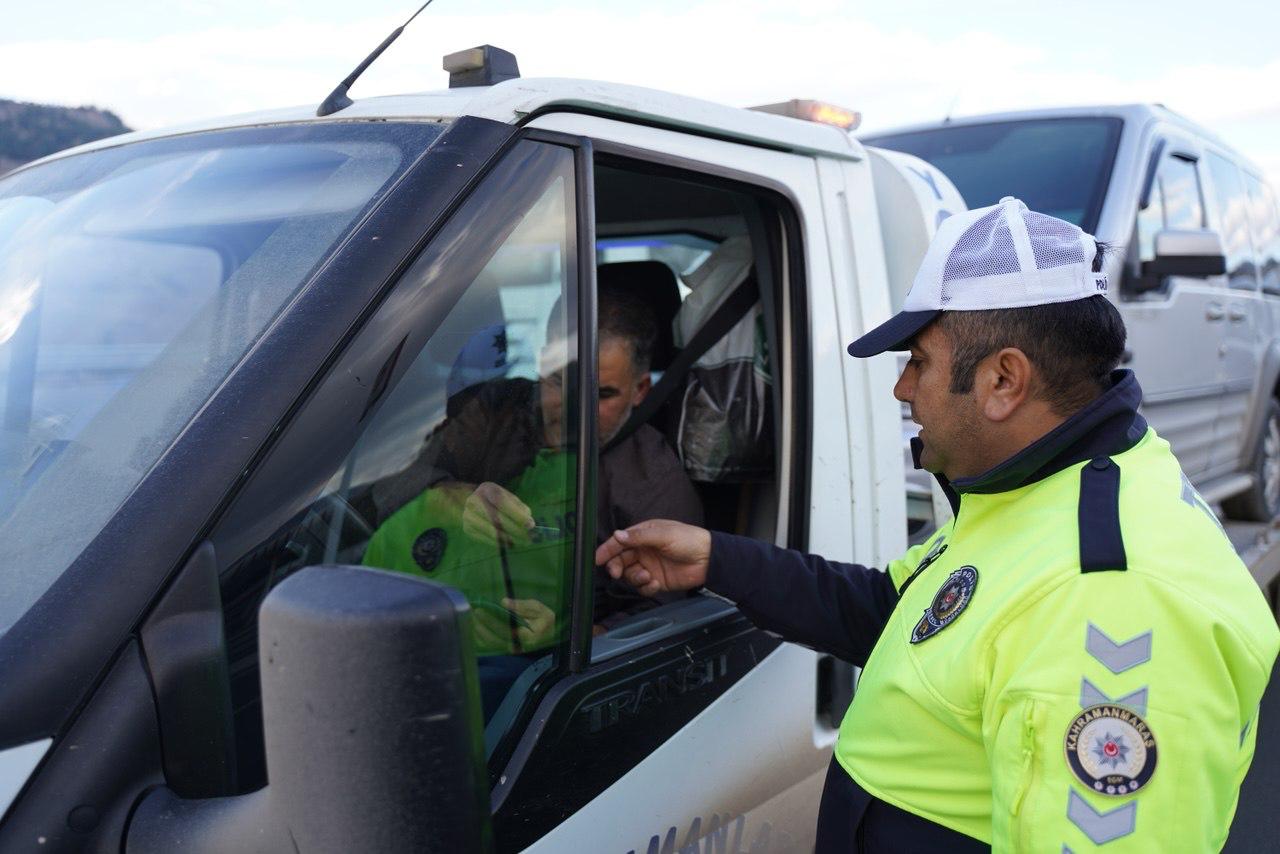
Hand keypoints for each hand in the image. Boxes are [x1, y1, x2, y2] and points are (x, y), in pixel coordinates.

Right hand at [462, 482, 532, 545]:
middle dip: (516, 530)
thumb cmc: (497, 501)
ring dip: (510, 539)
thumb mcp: (509, 498)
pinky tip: (512, 544)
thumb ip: (520, 508)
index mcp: (487, 489)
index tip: (530, 525)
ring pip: (492, 532)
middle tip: (529, 538)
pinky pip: (487, 540)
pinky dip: (501, 544)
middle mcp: (474, 501)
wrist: (474, 504)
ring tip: (523, 542)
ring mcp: (468, 516)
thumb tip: (529, 524)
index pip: (501, 502)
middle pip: (496, 519)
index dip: (516, 514)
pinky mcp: (468, 529)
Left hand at [471, 597, 556, 650]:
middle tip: (469, 612)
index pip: (505, 629)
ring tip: (469, 618)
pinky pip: (490, 646)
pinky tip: (472, 628)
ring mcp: (511, 650)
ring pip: (490, 644)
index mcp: (528, 637)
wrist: (550, 635)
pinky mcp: (506, 650)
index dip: (490, 621)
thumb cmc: (546, 620)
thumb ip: (523, 606)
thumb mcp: (539, 609)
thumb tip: (504, 602)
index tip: (479, 610)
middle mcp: (518, 647)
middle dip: (479, 625)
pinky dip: (479, 638)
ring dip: (477, 632)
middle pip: (494, 638)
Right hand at [594, 520, 711, 595]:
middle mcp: (644, 550)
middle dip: (617, 567)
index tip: (597, 559)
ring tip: (647, 576)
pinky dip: (646, 587)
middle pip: (621, 560)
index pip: (620, 542)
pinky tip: (655, 583)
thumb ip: (639, 536)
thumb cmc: (689, 540)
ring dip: (635, 578)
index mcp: (644, 535)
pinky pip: (643, 587)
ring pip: (630, 575)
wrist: (708, 560)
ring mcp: (649, 566)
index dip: (607, 550)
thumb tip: (618, 535)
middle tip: (617, 573)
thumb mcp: (663, 535)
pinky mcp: (656, 580)